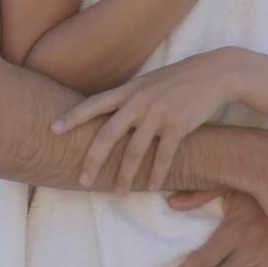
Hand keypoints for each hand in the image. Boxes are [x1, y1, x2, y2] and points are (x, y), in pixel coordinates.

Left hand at [53, 49, 243, 192]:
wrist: (214, 74)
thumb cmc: (178, 80)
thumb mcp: (148, 82)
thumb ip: (129, 97)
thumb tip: (108, 113)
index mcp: (129, 90)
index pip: (94, 104)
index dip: (72, 117)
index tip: (53, 130)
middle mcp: (139, 101)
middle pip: (108, 134)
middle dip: (93, 160)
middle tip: (82, 180)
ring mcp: (158, 113)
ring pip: (134, 151)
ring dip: (125, 175)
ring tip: (119, 192)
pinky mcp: (178, 125)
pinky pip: (163, 156)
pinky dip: (156, 174)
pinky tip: (151, 186)